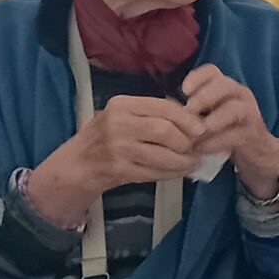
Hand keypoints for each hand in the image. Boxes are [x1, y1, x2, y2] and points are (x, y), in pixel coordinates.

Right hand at [32, 97, 207, 222]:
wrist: (77, 165)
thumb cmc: (104, 137)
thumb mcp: (122, 115)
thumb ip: (151, 113)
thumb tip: (190, 116)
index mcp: (122, 105)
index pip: (163, 107)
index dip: (187, 119)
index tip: (201, 128)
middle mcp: (119, 124)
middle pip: (166, 131)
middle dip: (187, 141)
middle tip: (196, 148)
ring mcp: (118, 148)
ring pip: (163, 154)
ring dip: (184, 161)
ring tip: (193, 162)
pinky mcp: (120, 170)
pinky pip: (155, 172)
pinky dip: (172, 173)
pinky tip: (180, 171)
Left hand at [181, 65, 278, 194]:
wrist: (256, 153)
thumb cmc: (226, 132)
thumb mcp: (208, 117)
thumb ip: (192, 112)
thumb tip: (167, 111)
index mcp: (226, 88)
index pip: (212, 71)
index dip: (197, 77)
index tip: (184, 91)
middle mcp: (239, 95)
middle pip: (224, 85)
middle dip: (204, 97)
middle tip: (188, 112)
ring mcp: (249, 113)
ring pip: (234, 108)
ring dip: (212, 120)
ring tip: (195, 133)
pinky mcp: (252, 134)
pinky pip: (235, 134)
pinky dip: (216, 142)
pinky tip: (201, 149)